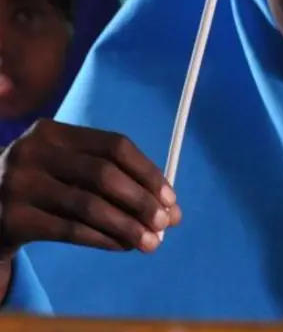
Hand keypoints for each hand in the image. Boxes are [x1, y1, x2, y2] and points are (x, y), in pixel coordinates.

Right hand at [0, 119, 180, 258]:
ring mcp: (18, 184)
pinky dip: (104, 239)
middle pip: (104, 174)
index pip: (115, 145)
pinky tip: (123, 246)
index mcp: (54, 131)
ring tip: (151, 242)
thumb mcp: (65, 166)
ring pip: (89, 205)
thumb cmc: (39, 185)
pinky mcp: (12, 219)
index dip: (147, 171)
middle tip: (166, 223)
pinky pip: (70, 230)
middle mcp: (33, 151)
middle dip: (142, 200)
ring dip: (127, 226)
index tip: (171, 197)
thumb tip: (168, 206)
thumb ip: (112, 176)